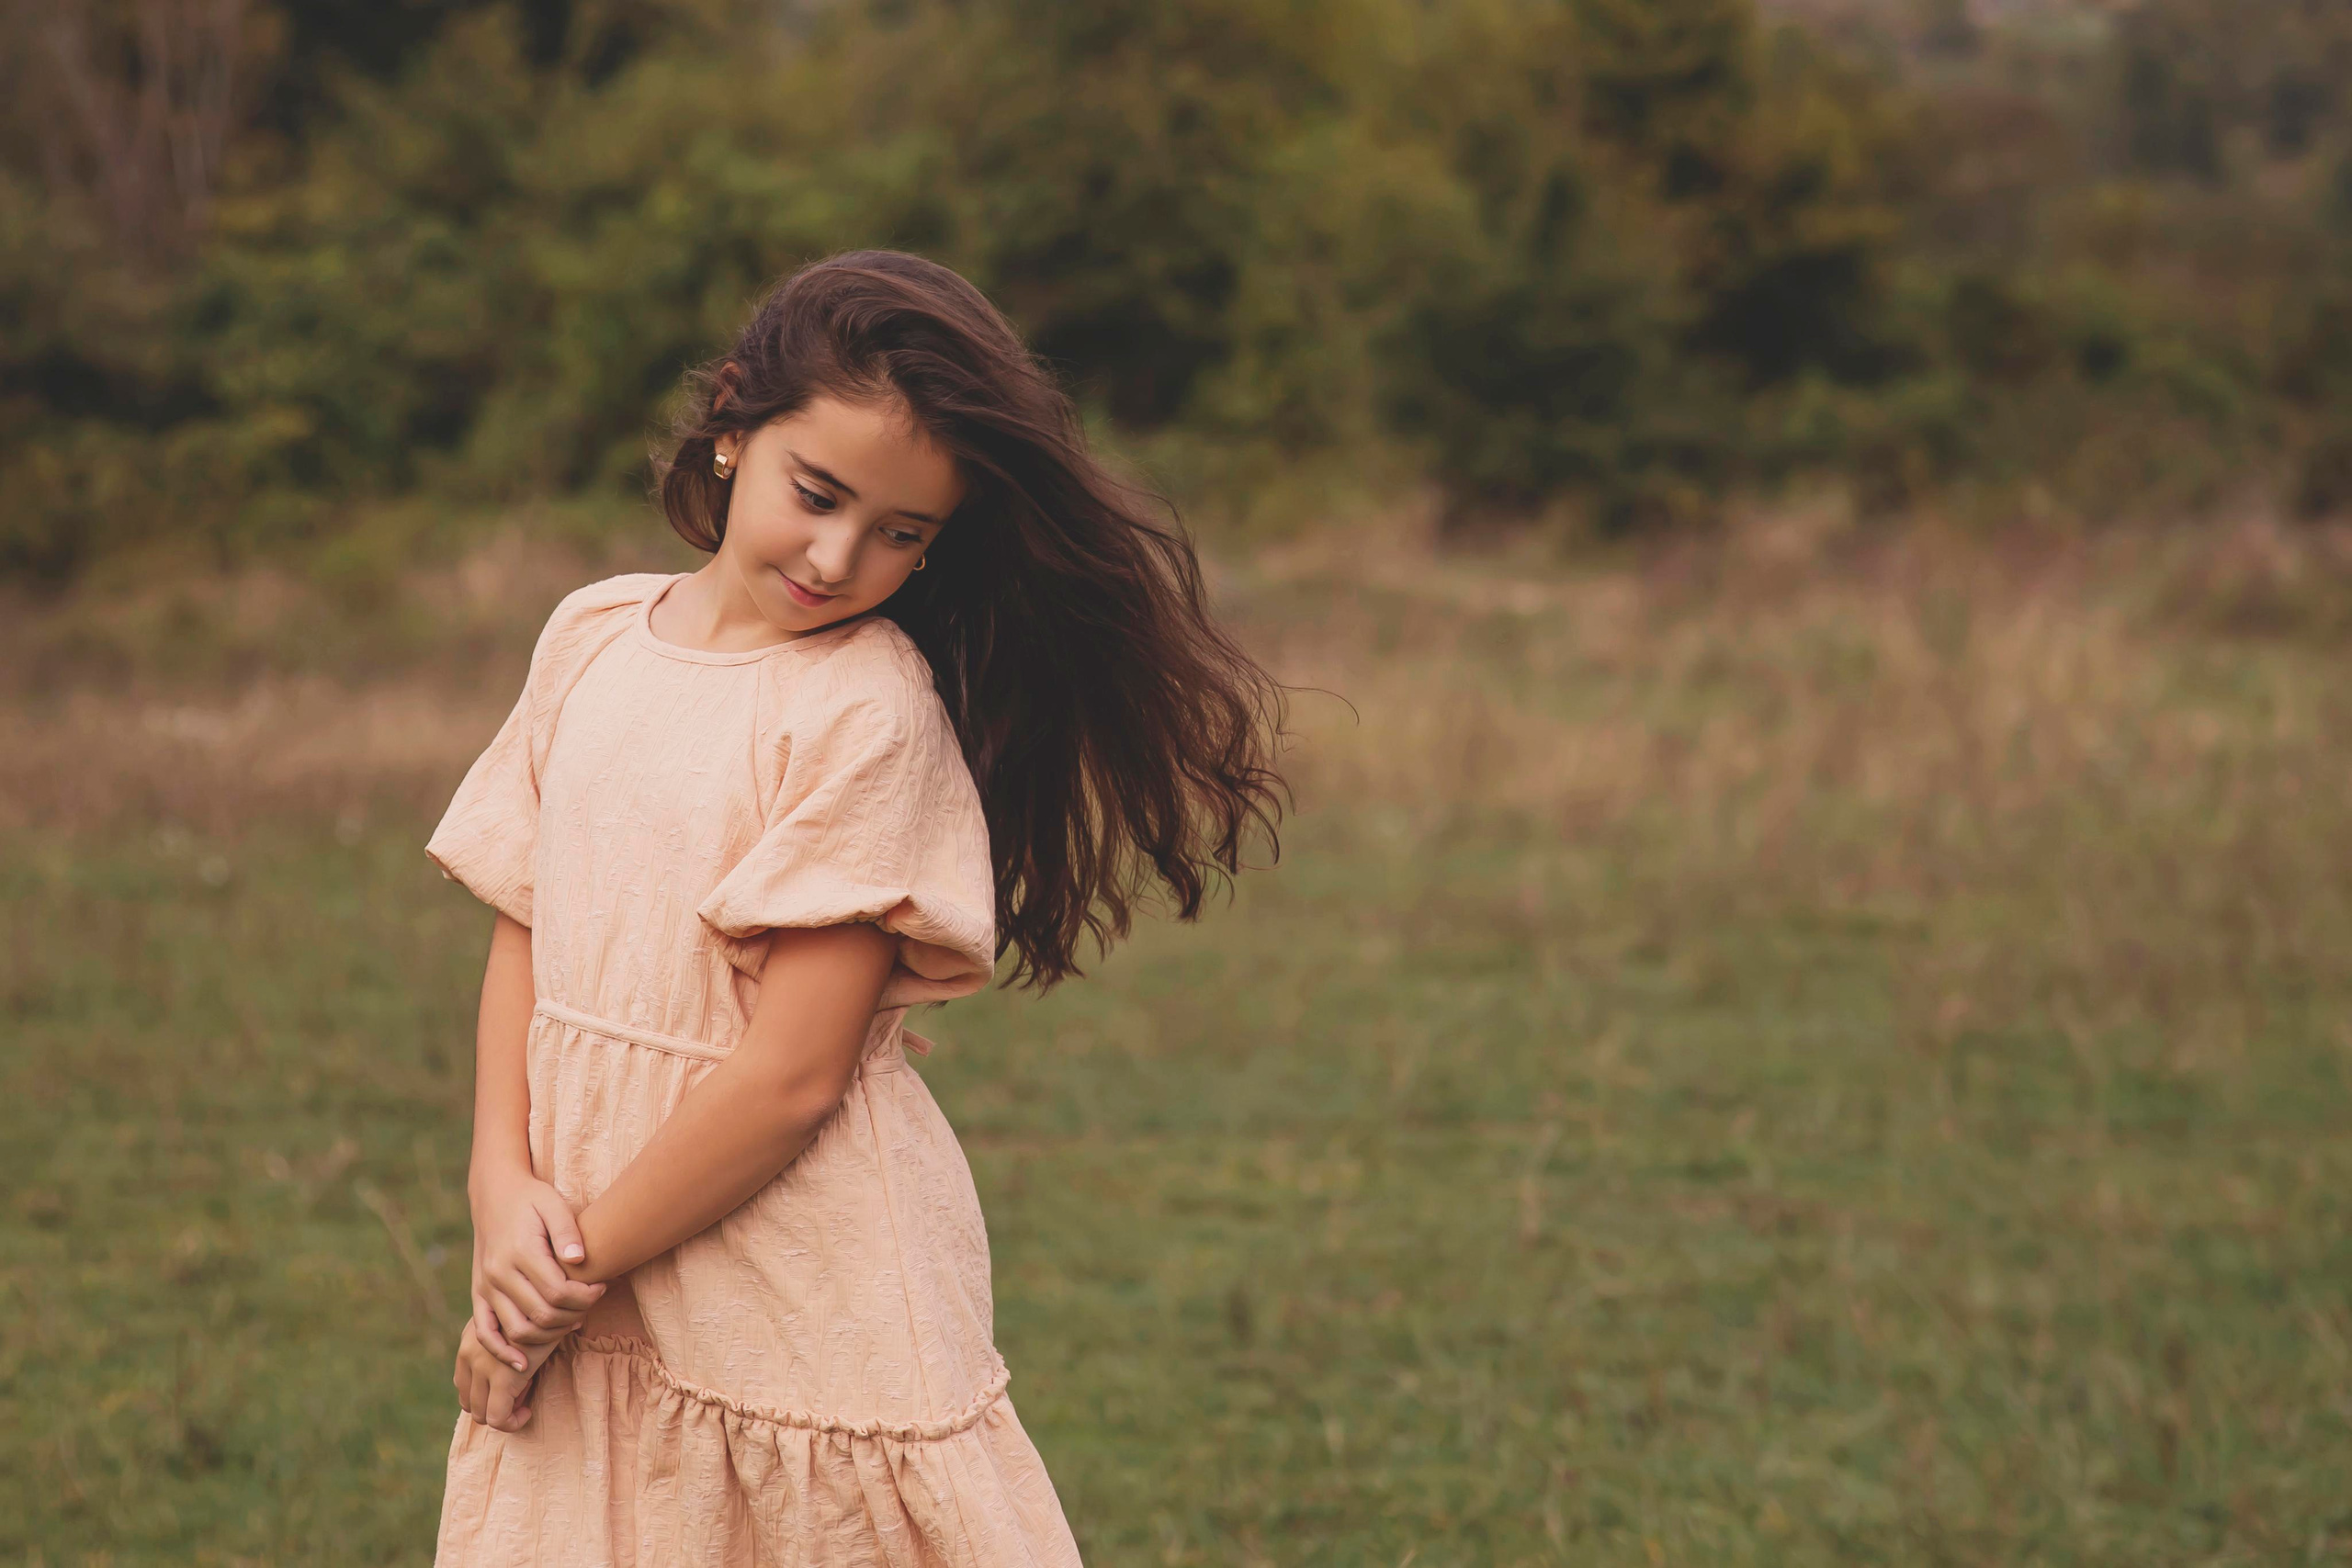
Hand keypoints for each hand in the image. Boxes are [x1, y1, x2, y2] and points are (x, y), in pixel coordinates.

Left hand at [454, 1316, 558, 1431]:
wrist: (553, 1300)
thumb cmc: (541, 1308)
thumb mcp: (515, 1320)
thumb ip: (505, 1342)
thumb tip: (515, 1366)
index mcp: (470, 1340)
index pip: (463, 1383)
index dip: (485, 1393)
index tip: (511, 1387)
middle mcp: (468, 1353)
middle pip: (468, 1401)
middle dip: (492, 1406)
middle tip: (518, 1397)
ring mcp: (483, 1367)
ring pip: (480, 1413)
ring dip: (501, 1414)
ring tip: (523, 1403)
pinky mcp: (503, 1380)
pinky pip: (498, 1418)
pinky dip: (511, 1422)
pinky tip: (527, 1411)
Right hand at [468, 1165, 604, 1371]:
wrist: (495, 1195)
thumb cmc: (532, 1199)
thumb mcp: (553, 1204)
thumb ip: (568, 1231)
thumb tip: (578, 1259)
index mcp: (520, 1251)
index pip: (558, 1292)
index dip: (585, 1297)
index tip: (602, 1287)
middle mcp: (498, 1273)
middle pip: (541, 1314)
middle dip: (574, 1315)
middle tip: (592, 1303)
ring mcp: (485, 1287)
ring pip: (518, 1330)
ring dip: (549, 1335)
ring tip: (572, 1320)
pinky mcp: (478, 1295)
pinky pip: (485, 1333)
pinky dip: (503, 1352)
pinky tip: (524, 1363)